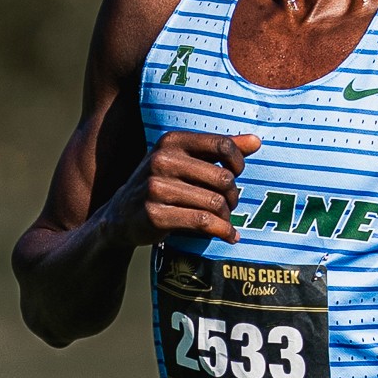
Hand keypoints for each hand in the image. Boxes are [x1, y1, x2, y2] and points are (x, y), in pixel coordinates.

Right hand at [102, 131, 259, 248]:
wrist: (120, 215)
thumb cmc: (161, 184)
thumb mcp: (184, 160)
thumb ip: (218, 150)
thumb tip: (257, 141)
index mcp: (172, 141)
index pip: (222, 145)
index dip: (238, 163)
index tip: (235, 175)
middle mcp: (162, 160)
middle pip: (222, 179)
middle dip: (233, 196)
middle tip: (229, 205)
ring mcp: (156, 188)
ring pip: (215, 203)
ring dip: (227, 217)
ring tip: (225, 222)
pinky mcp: (155, 214)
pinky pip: (203, 223)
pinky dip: (222, 231)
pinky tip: (228, 235)